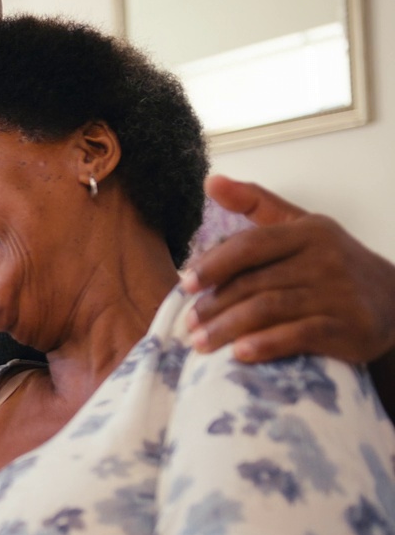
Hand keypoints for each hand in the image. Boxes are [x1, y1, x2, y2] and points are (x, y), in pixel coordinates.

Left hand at [182, 175, 394, 363]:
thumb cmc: (334, 264)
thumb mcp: (301, 226)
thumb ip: (257, 203)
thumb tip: (211, 181)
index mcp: (309, 232)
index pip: (251, 245)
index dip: (214, 265)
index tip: (185, 285)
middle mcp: (325, 260)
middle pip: (254, 282)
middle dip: (214, 305)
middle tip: (187, 325)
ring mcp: (339, 294)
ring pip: (269, 309)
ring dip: (228, 328)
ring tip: (201, 343)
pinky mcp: (350, 327)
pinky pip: (300, 336)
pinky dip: (266, 344)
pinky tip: (239, 354)